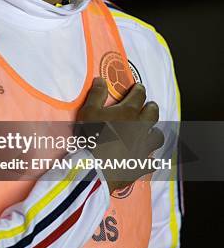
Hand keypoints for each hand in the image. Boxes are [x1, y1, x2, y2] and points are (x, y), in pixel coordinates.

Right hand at [75, 77, 163, 193]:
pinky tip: (147, 159)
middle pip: (153, 113)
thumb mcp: (88, 112)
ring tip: (152, 131)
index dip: (139, 89)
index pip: (139, 95)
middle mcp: (140, 127)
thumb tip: (101, 80)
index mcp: (128, 112)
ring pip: (157, 136)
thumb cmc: (91, 137)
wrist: (96, 168)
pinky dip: (150, 159)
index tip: (139, 87)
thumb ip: (96, 94)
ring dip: (155, 132)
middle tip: (149, 105)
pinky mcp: (141, 163)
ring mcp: (143, 146)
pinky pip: (151, 161)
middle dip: (151, 107)